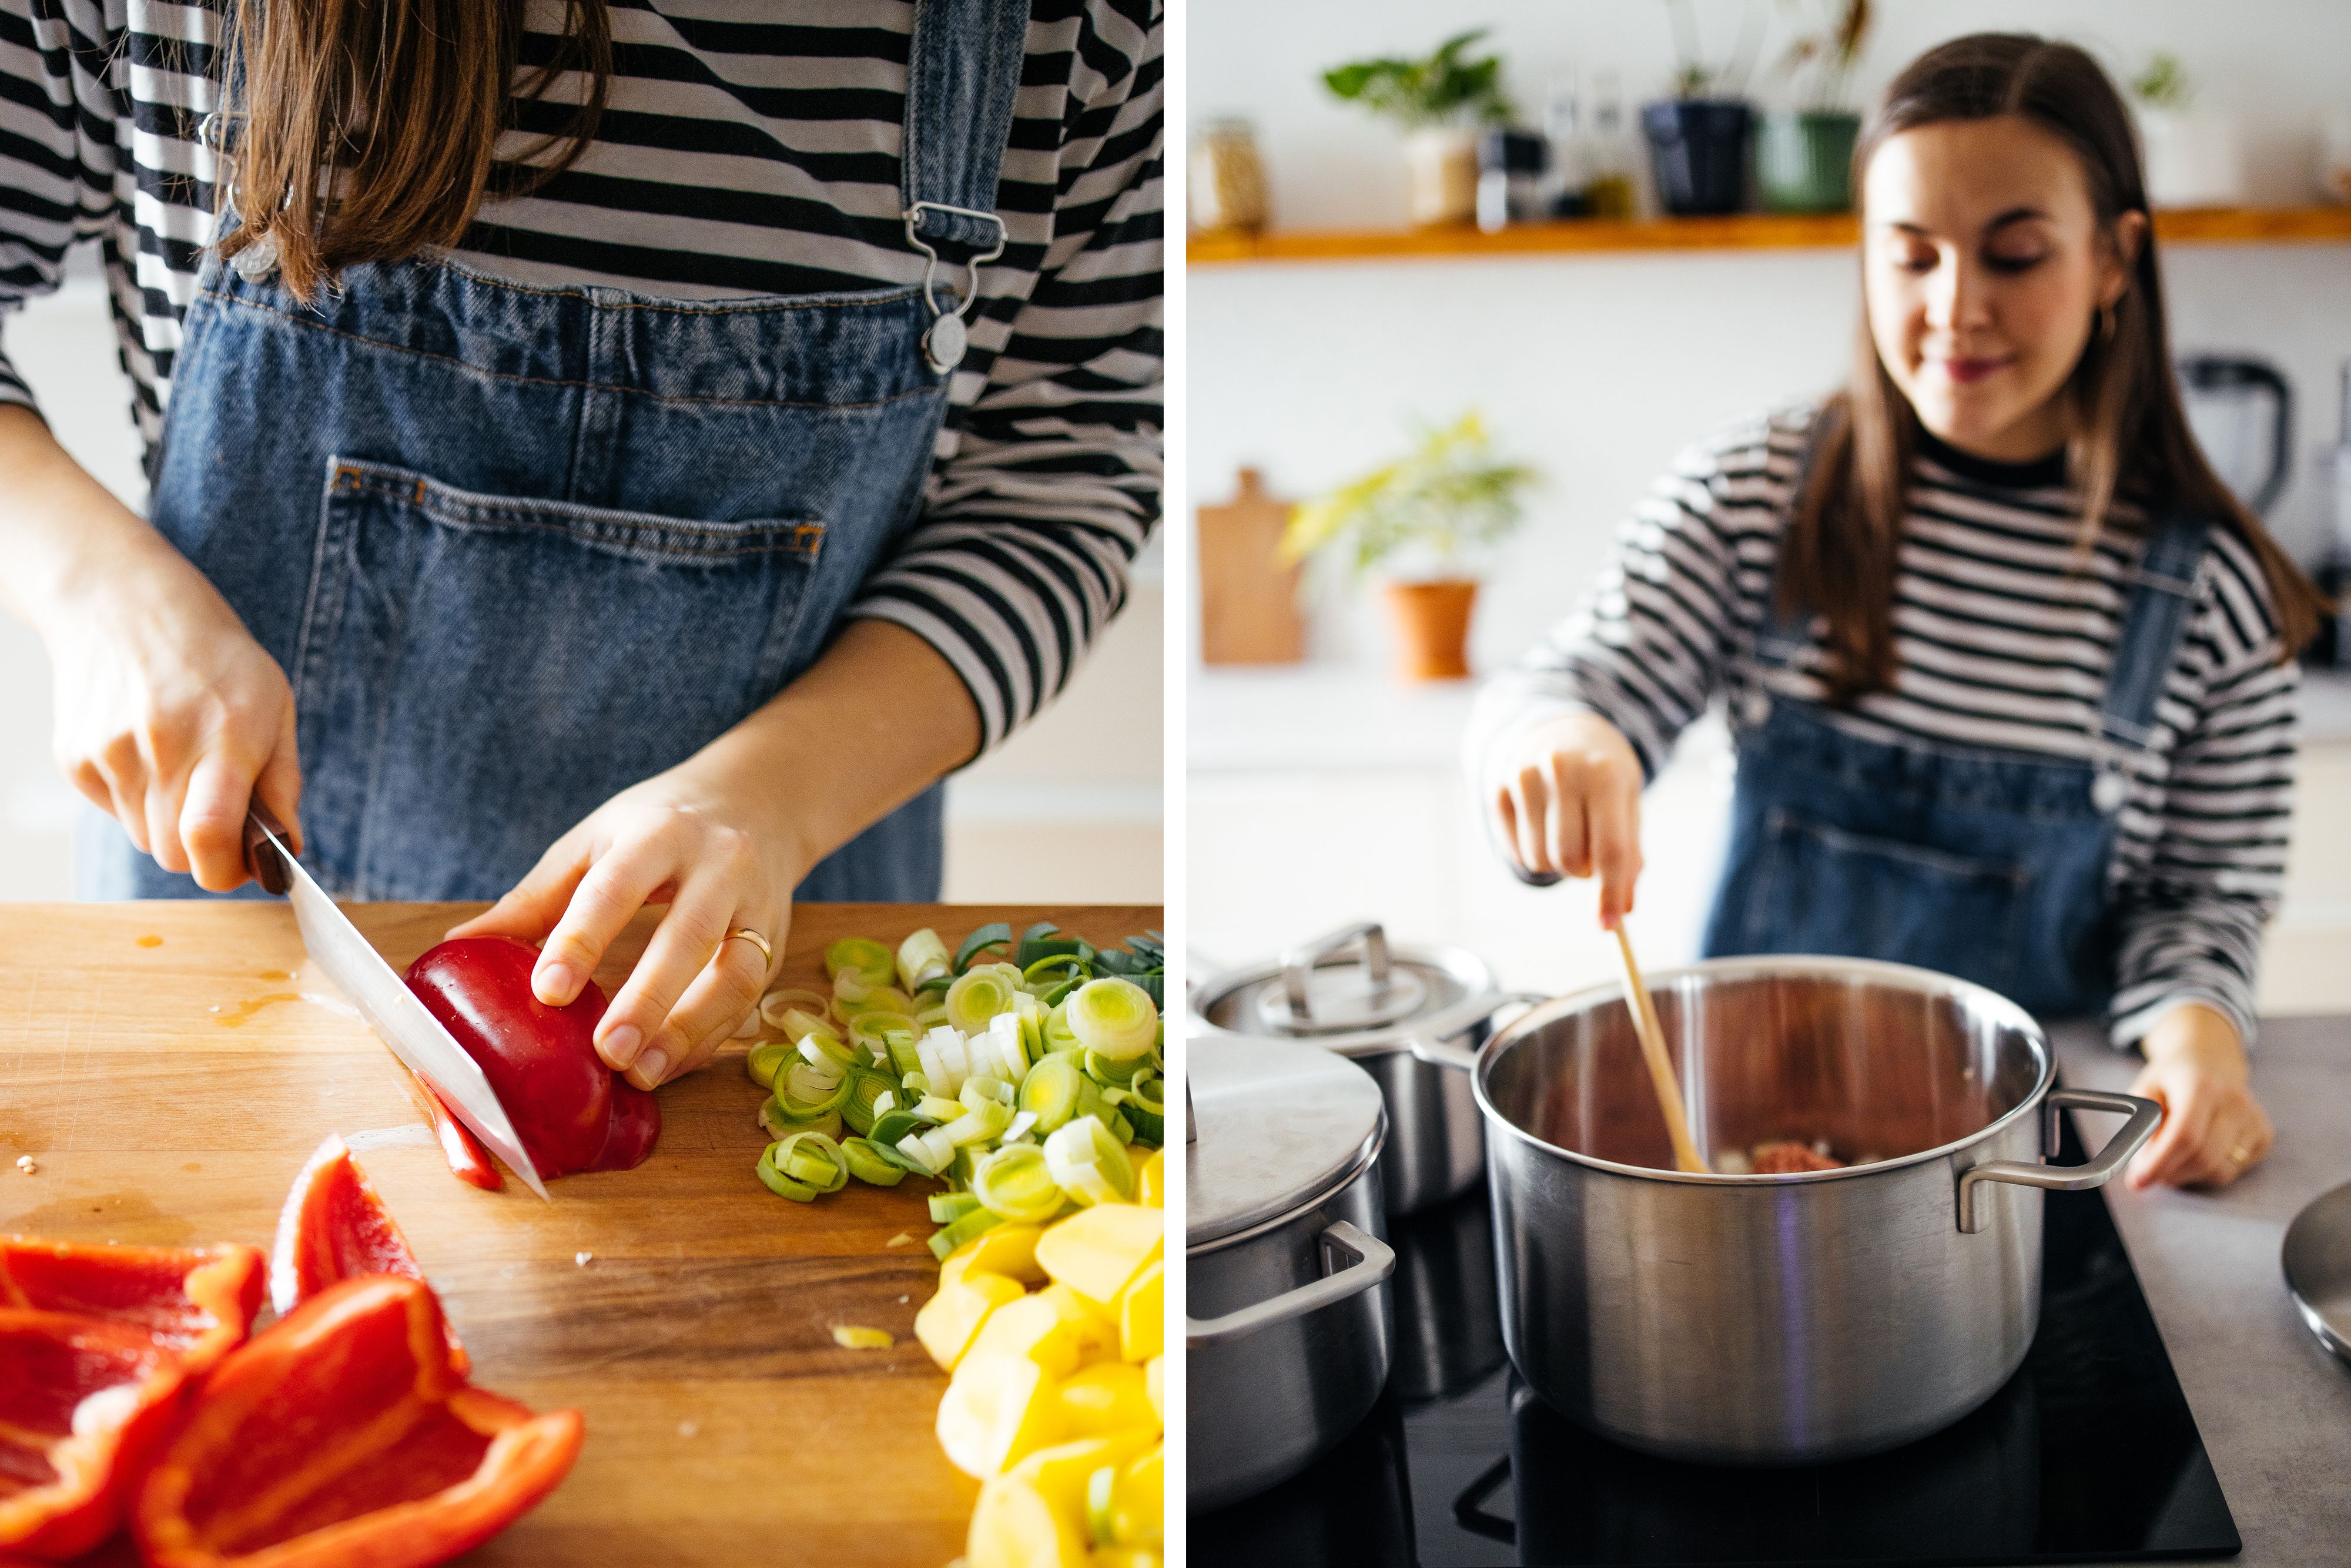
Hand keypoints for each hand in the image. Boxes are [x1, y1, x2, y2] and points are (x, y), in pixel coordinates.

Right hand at [44, 549, 301, 889]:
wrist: (122, 604)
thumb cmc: (215, 657)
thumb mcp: (275, 705)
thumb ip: (283, 784)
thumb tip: (287, 850)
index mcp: (222, 736)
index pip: (208, 836)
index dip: (228, 870)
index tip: (248, 866)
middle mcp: (160, 749)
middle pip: (177, 855)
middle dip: (207, 851)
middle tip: (226, 815)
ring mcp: (109, 756)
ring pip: (148, 839)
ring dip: (174, 823)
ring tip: (187, 767)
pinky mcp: (76, 761)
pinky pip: (117, 814)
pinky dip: (140, 801)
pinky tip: (151, 753)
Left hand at [449, 761, 797, 1091]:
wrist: (757, 800)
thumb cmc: (658, 825)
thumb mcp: (593, 842)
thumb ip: (535, 898)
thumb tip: (459, 948)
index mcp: (658, 833)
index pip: (618, 887)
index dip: (583, 939)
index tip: (549, 992)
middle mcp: (718, 864)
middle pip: (688, 935)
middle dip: (649, 998)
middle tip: (607, 1053)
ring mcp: (756, 905)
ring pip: (736, 973)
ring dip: (690, 1030)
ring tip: (643, 1075)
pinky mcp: (776, 941)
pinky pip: (749, 998)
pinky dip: (709, 1038)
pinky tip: (670, 1066)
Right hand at [1490, 710, 1644, 926]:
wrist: (1560, 726)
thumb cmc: (1602, 773)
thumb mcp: (1627, 802)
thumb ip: (1629, 854)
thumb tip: (1621, 910)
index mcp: (1605, 774)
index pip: (1610, 848)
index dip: (1611, 893)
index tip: (1611, 926)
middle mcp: (1562, 771)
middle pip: (1571, 859)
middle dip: (1584, 873)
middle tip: (1590, 857)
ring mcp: (1524, 777)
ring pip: (1539, 859)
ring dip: (1557, 863)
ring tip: (1566, 834)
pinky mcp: (1498, 788)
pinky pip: (1516, 851)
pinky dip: (1533, 854)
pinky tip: (1543, 827)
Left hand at [2123, 1002, 2273, 1189]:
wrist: (2210, 1063)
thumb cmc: (2173, 1080)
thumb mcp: (2146, 1088)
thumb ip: (2142, 1122)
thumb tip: (2145, 1160)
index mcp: (2201, 1085)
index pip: (2185, 1135)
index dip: (2161, 1162)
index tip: (2138, 1181)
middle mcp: (2234, 1101)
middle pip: (2203, 1157)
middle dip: (2170, 1173)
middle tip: (2149, 1172)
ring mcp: (2254, 1119)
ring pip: (2219, 1171)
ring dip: (2188, 1175)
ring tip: (2170, 1160)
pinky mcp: (2264, 1136)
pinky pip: (2233, 1171)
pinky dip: (2207, 1172)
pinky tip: (2196, 1152)